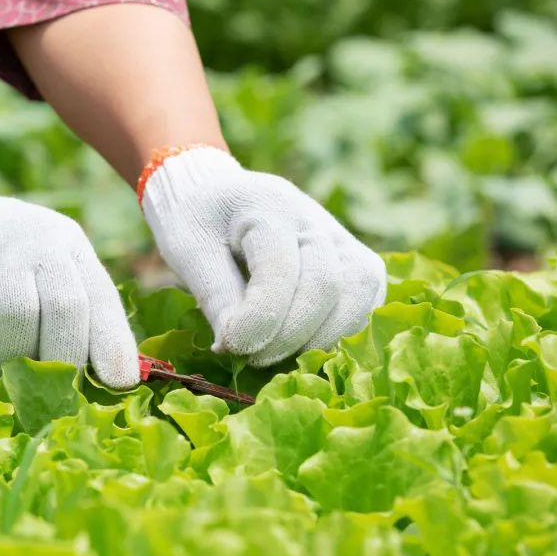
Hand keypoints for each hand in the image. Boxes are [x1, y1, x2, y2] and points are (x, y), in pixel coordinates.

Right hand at [0, 170, 138, 387]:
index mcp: (71, 247)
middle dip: (62, 359)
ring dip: (13, 363)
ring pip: (19, 319)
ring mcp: (1, 249)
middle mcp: (42, 241)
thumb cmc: (1, 263)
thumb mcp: (43, 271)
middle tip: (53, 396)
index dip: (113, 342)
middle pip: (65, 307)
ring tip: (7, 386)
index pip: (101, 296)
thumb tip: (102, 378)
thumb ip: (71, 312)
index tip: (119, 383)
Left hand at [139, 146, 385, 366]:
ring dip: (322, 337)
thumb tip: (236, 345)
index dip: (259, 319)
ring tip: (277, 354)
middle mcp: (314, 217)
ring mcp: (340, 237)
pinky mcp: (354, 259)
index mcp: (268, 205)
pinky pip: (367, 298)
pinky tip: (302, 343)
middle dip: (289, 335)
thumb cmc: (198, 223)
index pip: (280, 270)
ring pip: (360, 291)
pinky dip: (341, 329)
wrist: (217, 198)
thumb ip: (215, 296)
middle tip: (251, 357)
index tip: (229, 347)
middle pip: (327, 283)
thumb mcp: (189, 253)